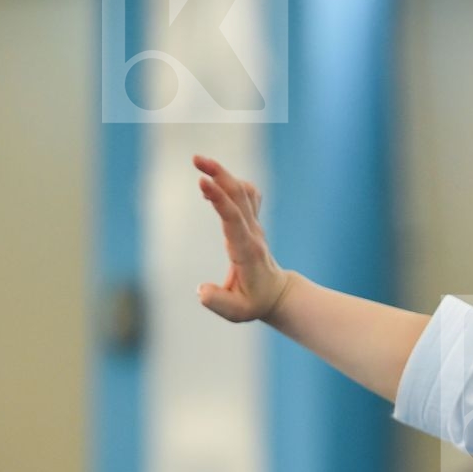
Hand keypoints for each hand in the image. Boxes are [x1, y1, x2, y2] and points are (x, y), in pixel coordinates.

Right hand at [193, 154, 294, 321]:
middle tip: (196, 159)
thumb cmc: (254, 303)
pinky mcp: (251, 223)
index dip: (218, 198)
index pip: (232, 218)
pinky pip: (246, 196)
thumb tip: (201, 291)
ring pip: (242, 192)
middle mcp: (252, 233)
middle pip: (238, 196)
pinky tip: (213, 184)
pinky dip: (231, 184)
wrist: (277, 295)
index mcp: (246, 250)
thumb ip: (217, 302)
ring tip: (200, 162)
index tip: (203, 181)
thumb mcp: (237, 312)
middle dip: (220, 175)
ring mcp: (254, 226)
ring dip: (224, 174)